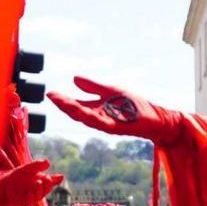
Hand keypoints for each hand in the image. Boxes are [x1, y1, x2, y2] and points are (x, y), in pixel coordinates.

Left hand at [0, 159, 63, 205]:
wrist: (6, 183)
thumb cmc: (19, 175)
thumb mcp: (28, 168)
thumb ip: (38, 165)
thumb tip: (48, 162)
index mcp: (42, 183)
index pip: (50, 182)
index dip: (54, 180)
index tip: (56, 176)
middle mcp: (39, 191)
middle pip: (46, 190)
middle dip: (48, 185)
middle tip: (48, 178)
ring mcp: (33, 198)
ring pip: (39, 196)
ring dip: (40, 190)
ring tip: (39, 182)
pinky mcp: (25, 203)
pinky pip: (29, 203)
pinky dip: (30, 198)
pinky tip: (30, 192)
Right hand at [50, 77, 183, 144]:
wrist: (155, 118)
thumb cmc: (135, 106)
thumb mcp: (111, 91)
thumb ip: (93, 87)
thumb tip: (74, 78)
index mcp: (97, 109)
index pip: (76, 105)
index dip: (63, 100)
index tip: (51, 93)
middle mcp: (99, 118)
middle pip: (78, 112)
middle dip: (65, 105)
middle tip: (52, 96)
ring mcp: (108, 123)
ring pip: (87, 118)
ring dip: (75, 111)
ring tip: (63, 103)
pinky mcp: (118, 127)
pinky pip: (102, 123)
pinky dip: (93, 118)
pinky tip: (84, 113)